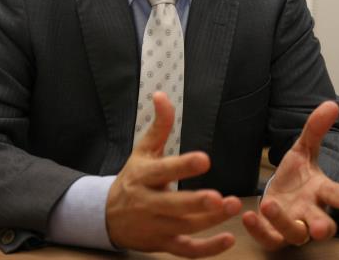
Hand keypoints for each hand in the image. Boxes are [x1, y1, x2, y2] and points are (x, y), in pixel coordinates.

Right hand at [106, 91, 241, 256]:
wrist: (106, 216)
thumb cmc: (132, 178)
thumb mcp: (143, 151)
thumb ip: (158, 126)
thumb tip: (162, 94)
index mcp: (143, 176)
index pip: (163, 171)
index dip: (182, 166)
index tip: (204, 159)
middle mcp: (147, 203)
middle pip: (173, 206)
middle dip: (196, 203)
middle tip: (220, 197)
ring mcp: (155, 226)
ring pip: (184, 227)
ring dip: (210, 220)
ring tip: (233, 206)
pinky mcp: (162, 244)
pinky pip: (186, 251)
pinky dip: (207, 249)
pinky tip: (228, 239)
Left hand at [242, 101, 338, 249]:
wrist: (281, 194)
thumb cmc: (298, 175)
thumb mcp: (303, 149)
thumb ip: (315, 129)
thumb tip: (330, 104)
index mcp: (321, 191)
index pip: (336, 195)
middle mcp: (310, 213)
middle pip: (322, 225)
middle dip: (322, 227)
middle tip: (320, 228)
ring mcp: (293, 226)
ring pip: (294, 233)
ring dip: (283, 221)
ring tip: (269, 204)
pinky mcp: (274, 235)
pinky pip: (268, 239)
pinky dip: (258, 231)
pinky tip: (248, 216)